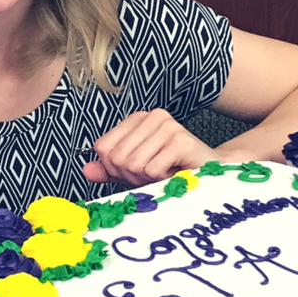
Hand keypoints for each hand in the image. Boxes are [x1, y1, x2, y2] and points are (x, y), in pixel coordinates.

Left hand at [82, 110, 214, 186]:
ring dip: (148, 179)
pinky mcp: (181, 141)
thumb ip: (110, 169)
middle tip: (154, 174)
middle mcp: (151, 116)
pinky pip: (152, 170)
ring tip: (165, 172)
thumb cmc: (171, 170)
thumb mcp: (134, 171)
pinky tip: (175, 172)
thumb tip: (86, 170)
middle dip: (132, 176)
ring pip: (134, 165)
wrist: (210, 172)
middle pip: (117, 158)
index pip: (103, 148)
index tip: (137, 170)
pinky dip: (161, 180)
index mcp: (136, 119)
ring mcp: (168, 126)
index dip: (114, 169)